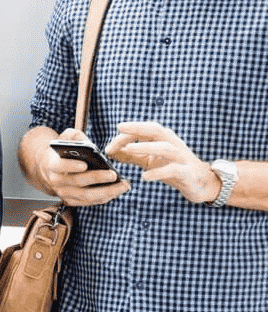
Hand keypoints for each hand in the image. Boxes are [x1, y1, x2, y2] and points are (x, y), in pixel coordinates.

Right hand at [35, 128, 129, 205]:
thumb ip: (73, 136)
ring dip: (106, 192)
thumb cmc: (65, 151)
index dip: (71, 166)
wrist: (53, 167)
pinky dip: (104, 198)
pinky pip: (89, 202)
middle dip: (97, 178)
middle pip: (77, 182)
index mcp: (52, 164)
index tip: (84, 164)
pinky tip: (116, 192)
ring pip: (86, 195)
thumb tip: (85, 142)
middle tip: (113, 175)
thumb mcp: (66, 139)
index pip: (59, 166)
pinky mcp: (70, 201)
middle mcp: (56, 181)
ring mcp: (63, 193)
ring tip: (123, 185)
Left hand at [105, 121, 219, 203]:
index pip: (145, 130)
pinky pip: (173, 169)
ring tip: (129, 150)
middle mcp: (174, 144)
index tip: (110, 144)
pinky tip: (144, 176)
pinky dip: (158, 172)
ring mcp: (182, 157)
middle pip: (156, 130)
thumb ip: (131, 155)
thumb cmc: (173, 167)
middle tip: (120, 129)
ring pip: (165, 148)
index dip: (128, 133)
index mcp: (164, 139)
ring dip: (146, 147)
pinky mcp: (187, 172)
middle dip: (137, 128)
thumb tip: (111, 151)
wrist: (201, 183)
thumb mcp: (150, 160)